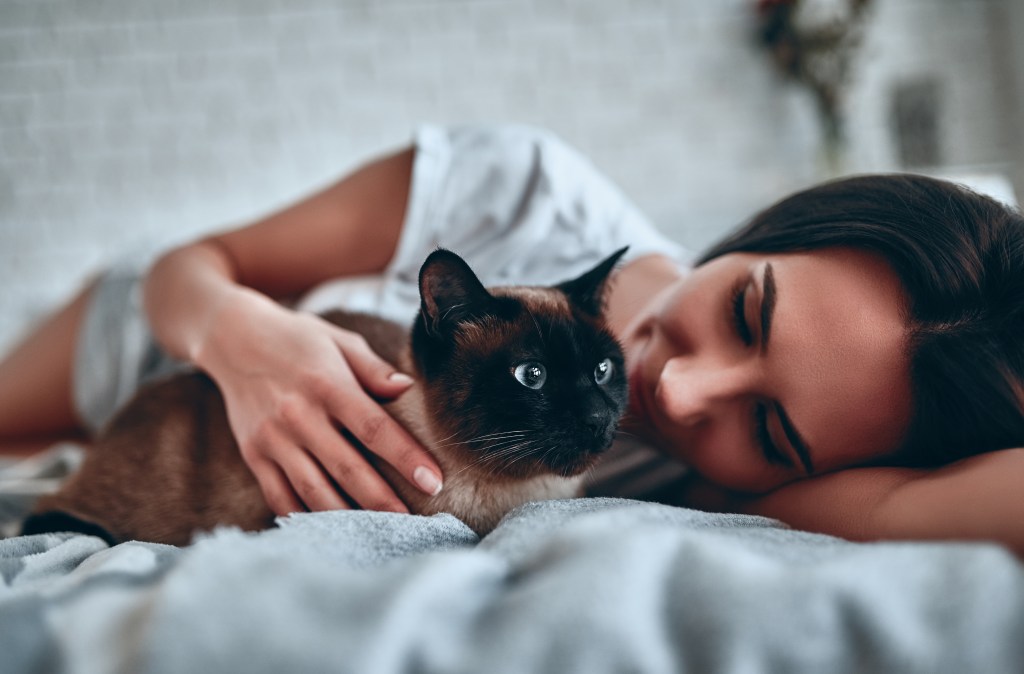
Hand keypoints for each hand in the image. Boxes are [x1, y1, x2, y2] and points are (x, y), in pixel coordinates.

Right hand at [195, 289, 442, 515]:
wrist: (232, 338)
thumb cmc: (298, 339)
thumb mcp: (340, 340)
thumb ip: (374, 368)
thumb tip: (409, 389)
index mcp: (327, 385)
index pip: (374, 428)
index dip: (405, 457)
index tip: (433, 481)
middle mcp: (299, 415)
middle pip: (347, 468)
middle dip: (383, 500)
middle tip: (411, 523)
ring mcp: (272, 439)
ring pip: (314, 491)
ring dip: (347, 517)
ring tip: (377, 533)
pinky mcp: (254, 455)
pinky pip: (280, 497)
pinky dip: (305, 517)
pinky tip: (332, 531)